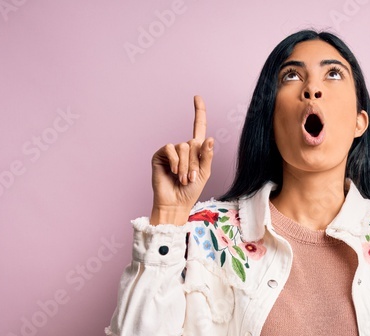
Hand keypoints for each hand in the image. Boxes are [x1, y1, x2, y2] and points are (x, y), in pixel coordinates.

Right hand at [149, 95, 214, 224]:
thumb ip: (207, 156)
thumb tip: (209, 138)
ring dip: (185, 166)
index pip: (198, 127)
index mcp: (196, 151)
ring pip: (183, 147)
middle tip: (189, 178)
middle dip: (194, 163)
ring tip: (182, 179)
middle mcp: (183, 148)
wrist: (175, 203)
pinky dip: (174, 161)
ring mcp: (171, 151)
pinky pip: (170, 149)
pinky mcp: (160, 155)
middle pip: (193, 143)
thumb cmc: (190, 190)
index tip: (197, 97)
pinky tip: (172, 172)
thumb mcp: (204, 174)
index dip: (199, 112)